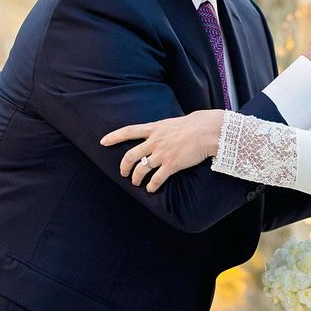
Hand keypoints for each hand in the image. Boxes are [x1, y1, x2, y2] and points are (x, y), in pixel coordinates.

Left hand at [100, 109, 224, 191]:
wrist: (208, 131)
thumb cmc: (197, 124)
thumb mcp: (174, 122)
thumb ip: (165, 129)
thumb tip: (165, 132)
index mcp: (155, 128)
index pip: (129, 131)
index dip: (114, 137)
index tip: (103, 141)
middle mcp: (155, 141)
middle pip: (130, 155)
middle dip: (124, 166)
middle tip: (123, 172)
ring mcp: (162, 153)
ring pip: (141, 169)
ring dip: (136, 178)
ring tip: (137, 183)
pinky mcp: (171, 165)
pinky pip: (156, 179)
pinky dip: (152, 186)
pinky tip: (151, 189)